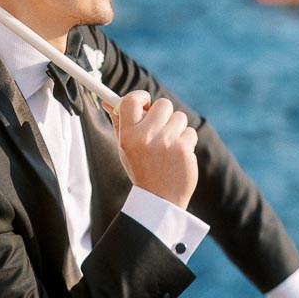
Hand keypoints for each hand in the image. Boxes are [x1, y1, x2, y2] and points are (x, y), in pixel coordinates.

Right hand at [111, 90, 198, 208]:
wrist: (160, 200)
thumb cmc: (141, 171)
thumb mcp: (124, 149)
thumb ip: (119, 124)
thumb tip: (108, 102)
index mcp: (128, 136)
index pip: (130, 101)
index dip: (141, 97)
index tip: (146, 103)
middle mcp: (145, 137)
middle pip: (163, 104)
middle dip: (165, 114)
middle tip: (161, 129)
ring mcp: (166, 142)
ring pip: (179, 117)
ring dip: (177, 129)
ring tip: (169, 148)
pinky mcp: (184, 149)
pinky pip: (190, 132)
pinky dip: (187, 142)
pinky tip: (178, 156)